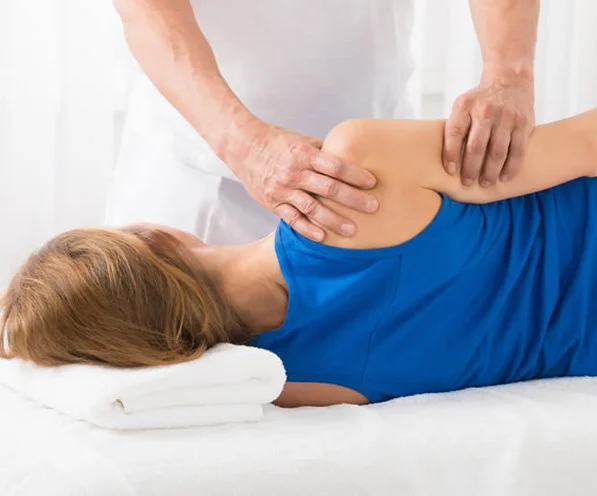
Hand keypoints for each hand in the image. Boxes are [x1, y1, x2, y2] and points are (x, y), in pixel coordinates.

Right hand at [230, 122, 378, 241]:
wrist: (244, 147)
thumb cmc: (278, 142)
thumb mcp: (302, 140)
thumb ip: (324, 152)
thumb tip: (351, 160)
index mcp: (304, 154)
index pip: (335, 166)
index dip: (355, 175)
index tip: (372, 183)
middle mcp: (295, 172)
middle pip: (329, 188)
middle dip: (353, 199)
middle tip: (373, 207)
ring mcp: (283, 190)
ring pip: (312, 207)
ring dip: (334, 219)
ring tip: (352, 230)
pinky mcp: (273, 203)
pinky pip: (292, 218)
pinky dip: (307, 229)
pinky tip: (322, 237)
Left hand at [443, 77, 534, 185]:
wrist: (509, 80)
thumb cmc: (479, 102)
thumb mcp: (462, 106)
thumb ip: (455, 128)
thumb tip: (446, 162)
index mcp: (465, 107)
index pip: (454, 133)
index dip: (450, 154)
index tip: (450, 171)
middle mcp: (486, 111)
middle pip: (476, 146)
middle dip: (471, 169)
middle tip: (467, 183)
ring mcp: (506, 117)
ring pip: (498, 151)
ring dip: (491, 171)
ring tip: (485, 183)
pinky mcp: (523, 123)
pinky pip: (518, 150)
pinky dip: (511, 167)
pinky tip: (505, 178)